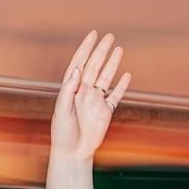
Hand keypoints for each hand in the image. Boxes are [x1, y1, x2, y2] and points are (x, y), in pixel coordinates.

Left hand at [50, 30, 130, 160]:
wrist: (73, 153)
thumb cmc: (63, 132)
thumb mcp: (62, 110)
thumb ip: (69, 90)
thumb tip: (78, 69)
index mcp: (71, 89)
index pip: (78, 64)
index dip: (85, 49)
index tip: (92, 35)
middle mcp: (84, 92)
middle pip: (94, 67)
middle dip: (101, 51)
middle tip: (109, 36)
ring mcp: (95, 101)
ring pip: (106, 78)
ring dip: (112, 63)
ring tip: (118, 48)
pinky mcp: (105, 112)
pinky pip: (115, 96)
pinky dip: (121, 86)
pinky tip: (126, 75)